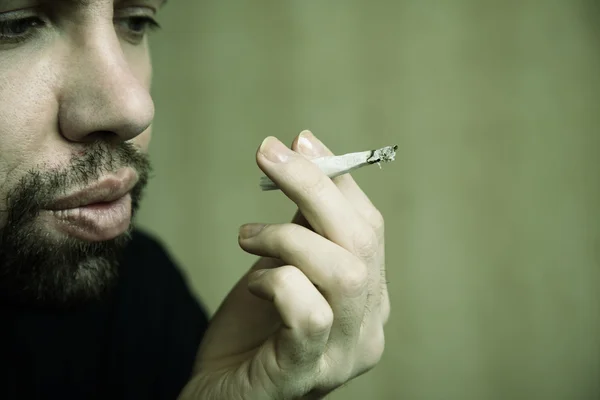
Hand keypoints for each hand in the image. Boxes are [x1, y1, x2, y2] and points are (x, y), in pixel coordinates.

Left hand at [179, 131, 389, 399]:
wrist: (219, 399)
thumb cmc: (250, 332)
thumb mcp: (281, 266)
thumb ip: (303, 225)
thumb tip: (306, 155)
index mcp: (369, 299)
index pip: (369, 227)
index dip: (337, 180)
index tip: (301, 141)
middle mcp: (368, 329)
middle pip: (363, 242)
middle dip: (315, 187)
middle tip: (269, 153)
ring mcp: (341, 356)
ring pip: (346, 274)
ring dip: (290, 237)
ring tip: (246, 235)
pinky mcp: (304, 375)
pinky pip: (310, 314)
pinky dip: (278, 281)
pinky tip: (253, 282)